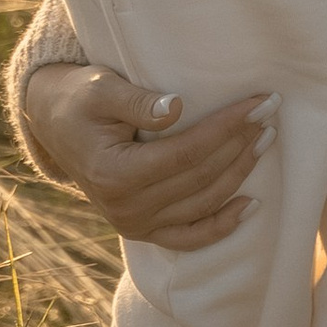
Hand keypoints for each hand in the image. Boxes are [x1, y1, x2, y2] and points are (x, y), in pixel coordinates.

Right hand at [19, 59, 271, 249]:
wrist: (55, 125)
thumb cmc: (80, 99)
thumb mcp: (100, 89)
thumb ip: (137, 101)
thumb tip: (175, 107)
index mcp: (115, 174)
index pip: (188, 151)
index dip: (228, 127)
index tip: (260, 102)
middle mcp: (126, 209)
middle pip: (201, 177)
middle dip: (241, 143)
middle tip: (270, 112)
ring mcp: (134, 224)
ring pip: (204, 203)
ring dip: (241, 173)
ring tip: (266, 139)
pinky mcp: (142, 230)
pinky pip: (189, 237)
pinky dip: (222, 225)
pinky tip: (251, 205)